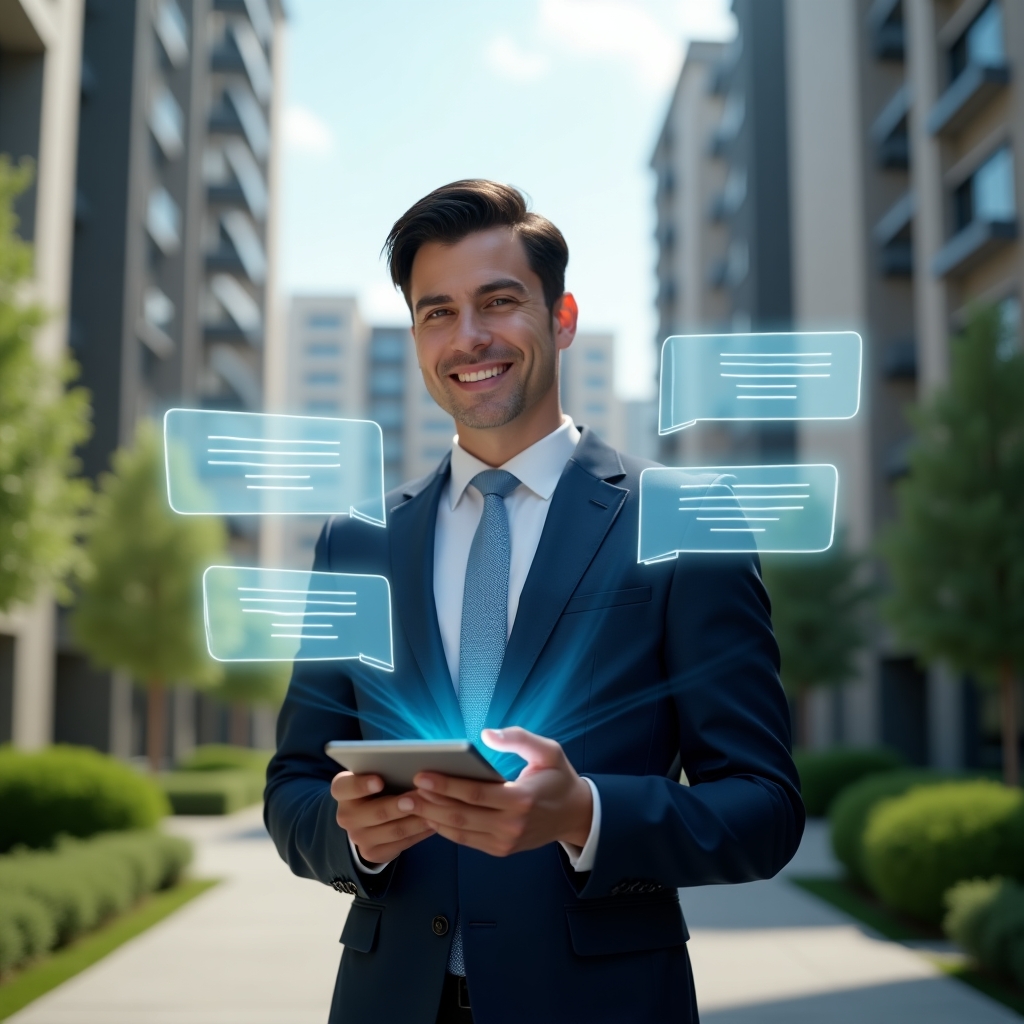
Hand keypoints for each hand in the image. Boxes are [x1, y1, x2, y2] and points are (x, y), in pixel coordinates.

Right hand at [330, 771, 434, 865]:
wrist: (368, 819)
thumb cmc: (377, 787)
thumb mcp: (373, 774)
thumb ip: (385, 769)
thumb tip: (412, 763)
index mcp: (342, 790)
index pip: (345, 787)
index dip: (362, 784)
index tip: (380, 780)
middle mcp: (345, 816)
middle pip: (375, 812)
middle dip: (399, 805)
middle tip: (419, 796)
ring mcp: (357, 837)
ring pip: (393, 830)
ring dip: (416, 820)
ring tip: (435, 810)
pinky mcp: (372, 853)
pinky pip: (400, 844)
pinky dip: (419, 833)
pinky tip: (434, 824)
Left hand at [408, 727, 592, 856]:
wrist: (576, 815)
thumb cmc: (558, 778)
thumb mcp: (548, 750)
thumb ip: (518, 738)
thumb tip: (486, 735)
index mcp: (522, 799)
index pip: (476, 794)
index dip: (447, 785)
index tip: (422, 774)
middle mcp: (511, 825)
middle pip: (461, 815)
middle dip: (430, 803)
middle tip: (405, 792)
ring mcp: (505, 842)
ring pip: (460, 831)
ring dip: (432, 818)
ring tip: (408, 804)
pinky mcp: (500, 850)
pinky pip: (466, 840)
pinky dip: (445, 829)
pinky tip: (429, 816)